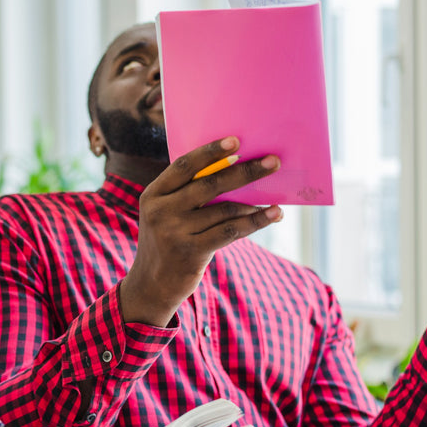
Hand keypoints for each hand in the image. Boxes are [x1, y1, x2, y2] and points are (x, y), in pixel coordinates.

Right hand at [120, 136, 281, 325]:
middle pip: (210, 184)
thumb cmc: (167, 242)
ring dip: (253, 203)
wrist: (151, 285)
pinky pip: (230, 231)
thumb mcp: (165, 215)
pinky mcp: (190, 252)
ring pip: (224, 209)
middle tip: (273, 161)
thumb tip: (236, 170)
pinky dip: (254, 222)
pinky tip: (272, 215)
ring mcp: (174, 232)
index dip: (210, 152)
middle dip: (245, 171)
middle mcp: (160, 211)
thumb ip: (186, 194)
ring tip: (274, 199)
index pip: (184, 166)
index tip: (236, 141)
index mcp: (153, 195)